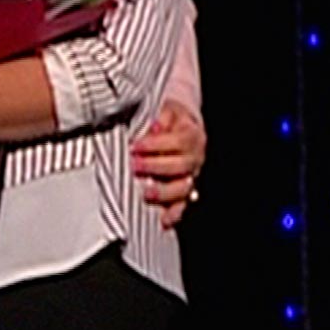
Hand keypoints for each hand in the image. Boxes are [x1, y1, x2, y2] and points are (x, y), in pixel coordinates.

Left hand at [132, 98, 206, 227]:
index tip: (135, 145)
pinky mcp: (185, 191)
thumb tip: (154, 128)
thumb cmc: (170, 119)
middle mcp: (195, 157)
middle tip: (134, 165)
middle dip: (156, 166)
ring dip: (164, 192)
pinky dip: (174, 213)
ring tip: (145, 192)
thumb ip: (160, 118)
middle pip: (181, 166)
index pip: (179, 141)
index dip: (156, 144)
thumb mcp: (166, 109)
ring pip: (183, 188)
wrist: (182, 126)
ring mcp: (191, 176)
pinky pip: (182, 205)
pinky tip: (164, 220)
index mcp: (192, 135)